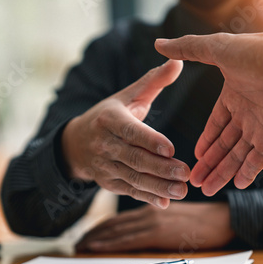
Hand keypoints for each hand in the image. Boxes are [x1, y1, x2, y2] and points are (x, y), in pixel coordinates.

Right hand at [62, 60, 189, 208]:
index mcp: (110, 119)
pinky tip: (165, 202)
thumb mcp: (127, 96)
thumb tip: (178, 61)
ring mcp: (105, 165)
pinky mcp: (108, 182)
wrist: (76, 143)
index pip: (131, 131)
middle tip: (186, 173)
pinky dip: (147, 198)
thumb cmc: (109, 116)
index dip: (150, 141)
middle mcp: (104, 144)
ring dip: (158, 186)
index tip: (171, 149)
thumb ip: (153, 81)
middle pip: (134, 158)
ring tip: (182, 191)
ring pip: (133, 178)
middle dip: (160, 168)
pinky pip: (129, 191)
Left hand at [75, 202, 233, 251]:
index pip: (119, 219)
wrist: (220, 219)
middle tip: (77, 242)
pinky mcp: (158, 232)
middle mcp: (147, 213)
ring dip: (96, 239)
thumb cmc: (202, 220)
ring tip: (81, 246)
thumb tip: (141, 232)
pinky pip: (128, 239)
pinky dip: (110, 243)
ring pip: (116, 231)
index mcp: (150, 209)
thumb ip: (156, 220)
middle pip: (113, 224)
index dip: (100, 227)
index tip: (87, 235)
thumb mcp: (174, 216)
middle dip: (93, 234)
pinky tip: (97, 246)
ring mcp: (151, 222)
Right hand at [155, 29, 262, 195]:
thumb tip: (159, 44)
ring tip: (205, 190)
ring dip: (222, 173)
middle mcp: (248, 114)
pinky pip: (259, 161)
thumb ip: (188, 49)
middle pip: (224, 145)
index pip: (216, 124)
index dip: (205, 140)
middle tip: (192, 181)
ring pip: (238, 156)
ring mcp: (262, 129)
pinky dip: (248, 173)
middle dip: (208, 163)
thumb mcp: (217, 49)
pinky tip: (235, 186)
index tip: (194, 156)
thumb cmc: (259, 54)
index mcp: (234, 96)